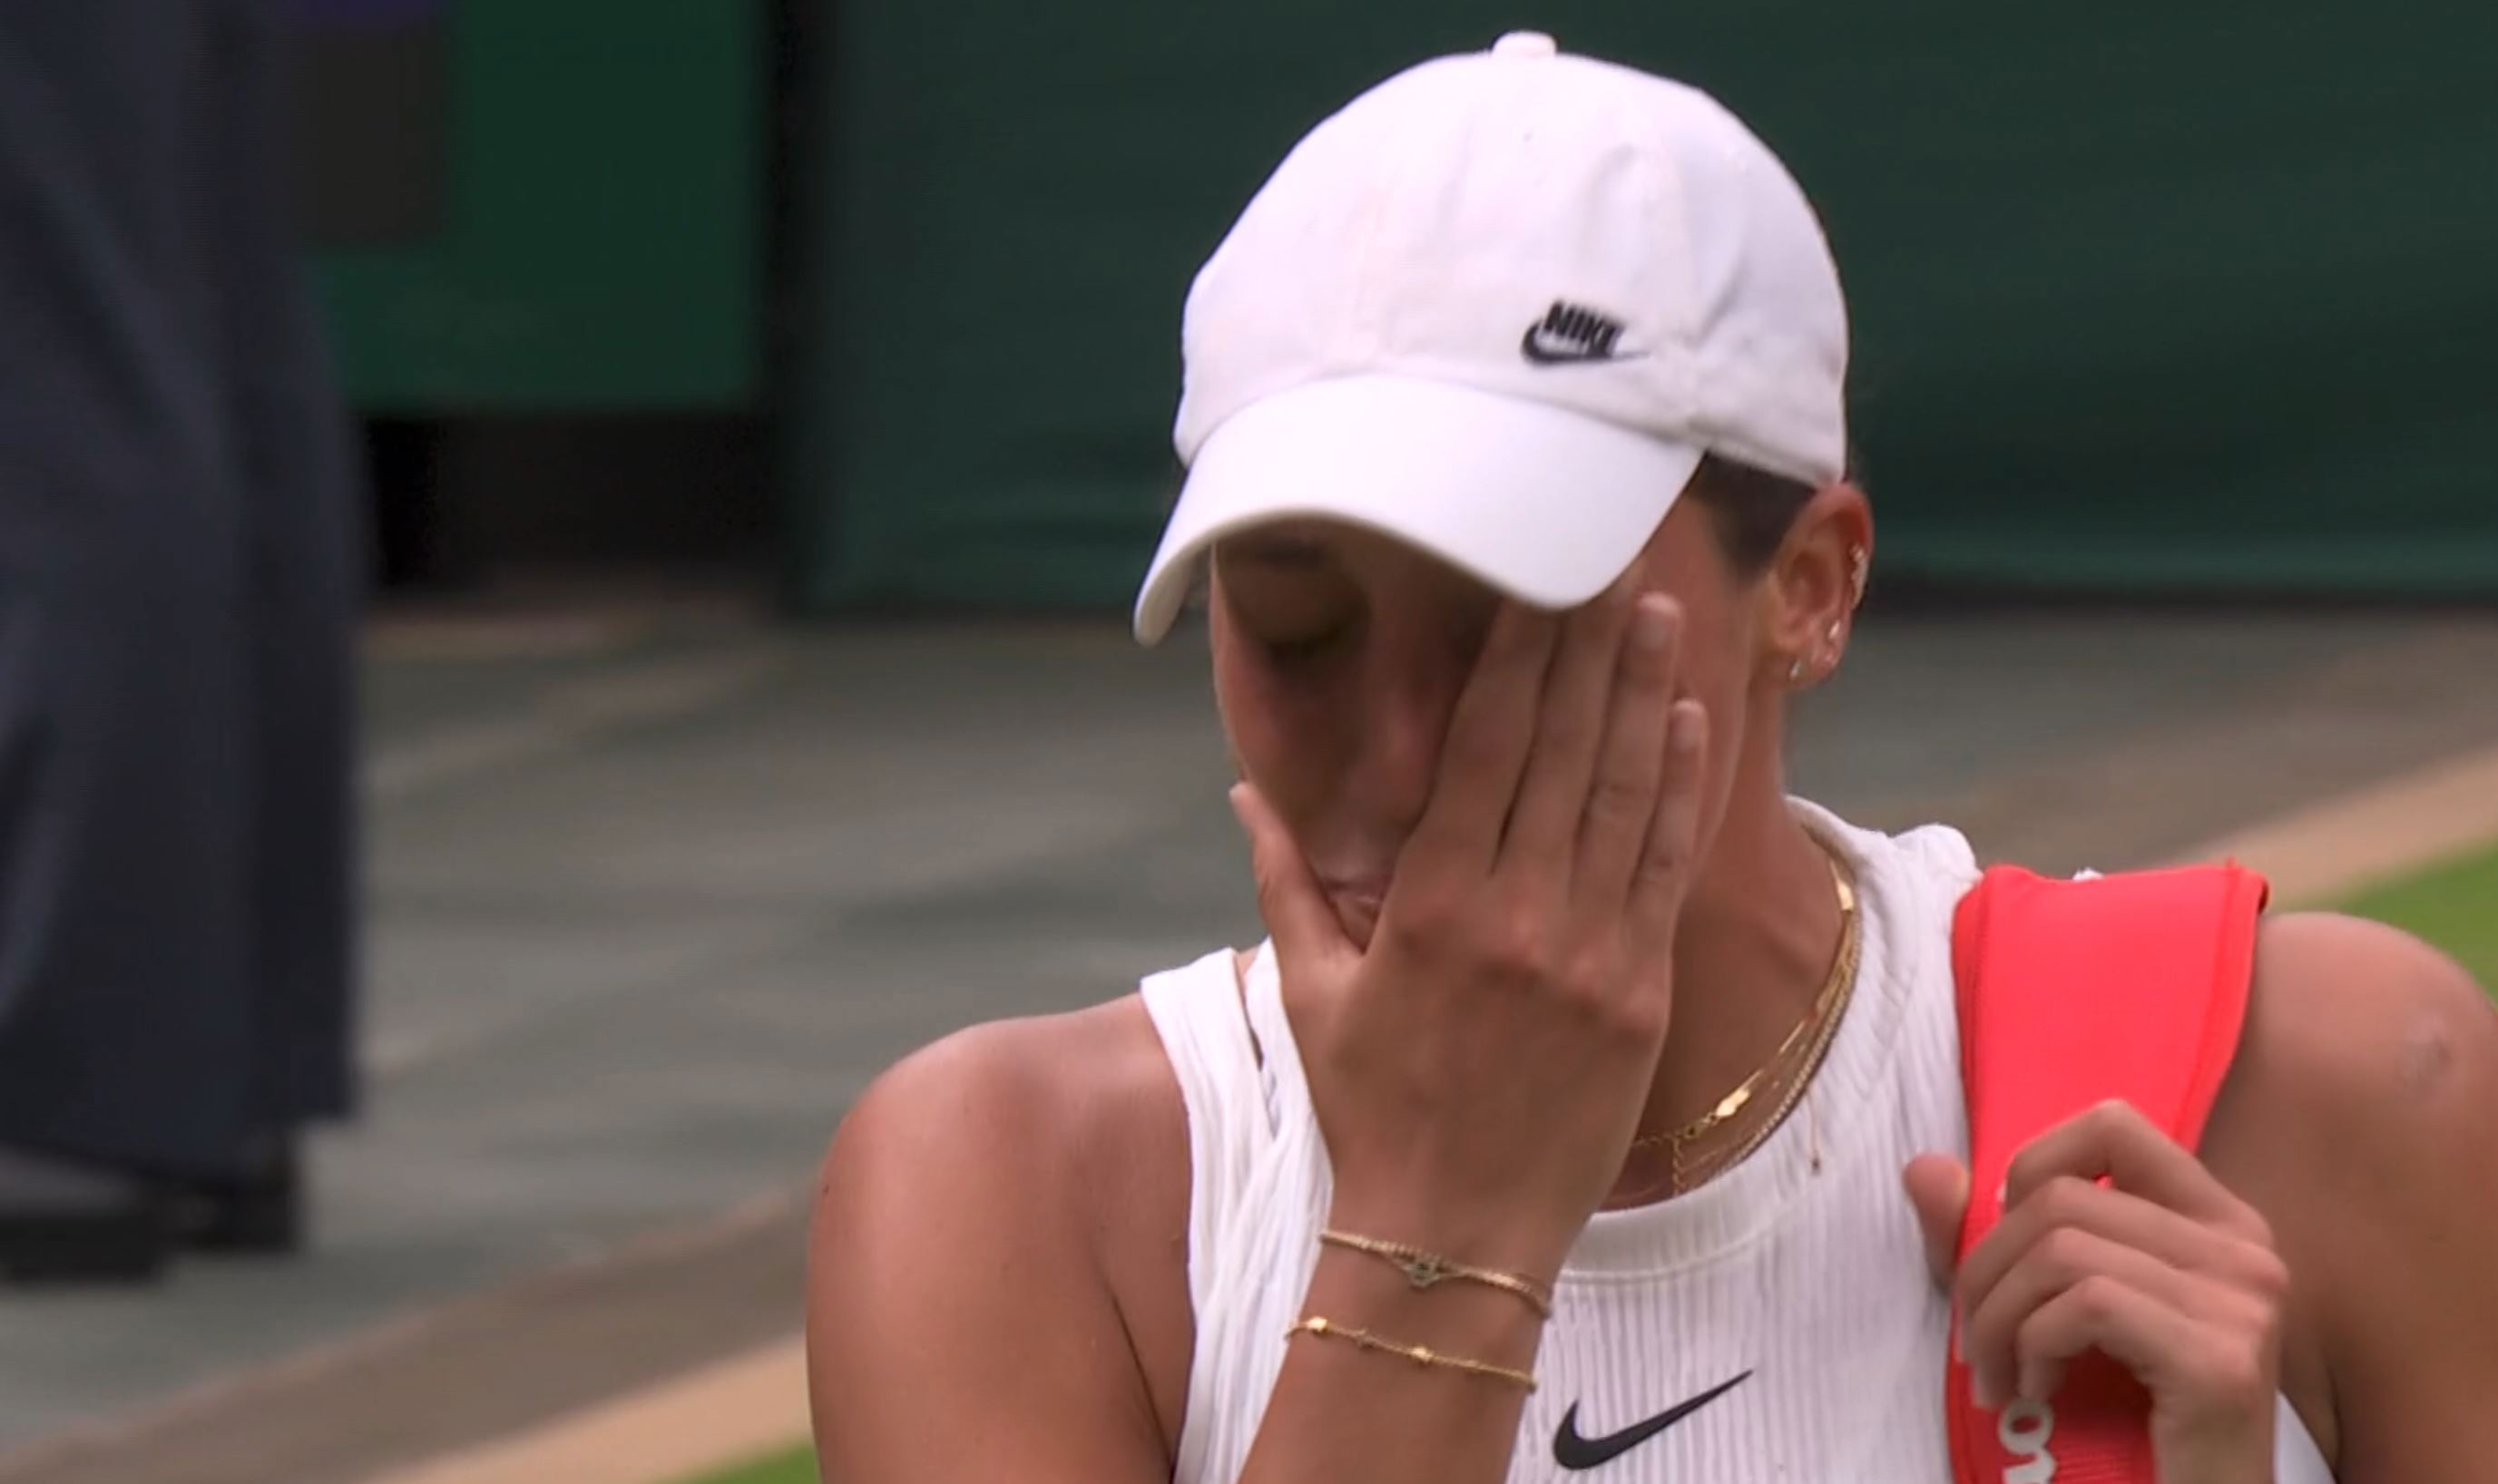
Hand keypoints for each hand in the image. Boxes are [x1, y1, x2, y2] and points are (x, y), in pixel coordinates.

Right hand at [1231, 582, 1706, 1279]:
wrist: (1451, 1238)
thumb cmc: (1370, 1112)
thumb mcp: (1309, 994)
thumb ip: (1285, 881)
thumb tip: (1243, 792)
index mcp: (1431, 905)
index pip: (1486, 747)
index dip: (1519, 656)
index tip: (1539, 581)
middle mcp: (1517, 915)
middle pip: (1565, 749)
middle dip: (1592, 647)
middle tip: (1618, 560)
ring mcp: (1590, 954)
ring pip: (1625, 796)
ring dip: (1644, 697)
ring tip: (1660, 615)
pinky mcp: (1641, 995)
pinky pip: (1664, 871)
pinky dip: (1678, 792)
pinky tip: (1683, 723)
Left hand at [1906, 1102, 2289, 1483]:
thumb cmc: (2123, 1423)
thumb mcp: (2047, 1315)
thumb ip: (1988, 1242)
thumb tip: (1922, 1167)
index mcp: (2217, 1222)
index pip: (2114, 1126)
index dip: (2034, 1166)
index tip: (2005, 1245)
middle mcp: (2244, 1249)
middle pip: (2063, 1198)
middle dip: (1985, 1271)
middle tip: (1977, 1346)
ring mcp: (2241, 1303)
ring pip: (2061, 1250)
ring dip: (1998, 1320)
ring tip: (2000, 1378)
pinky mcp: (2220, 1361)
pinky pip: (2084, 1306)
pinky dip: (2034, 1347)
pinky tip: (2038, 1391)